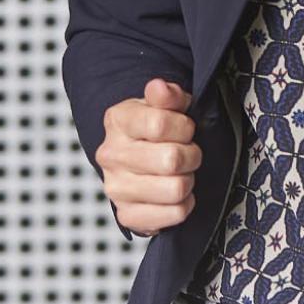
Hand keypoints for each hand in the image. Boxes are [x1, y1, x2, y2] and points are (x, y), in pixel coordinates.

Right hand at [97, 78, 201, 236]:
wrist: (136, 155)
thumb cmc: (157, 128)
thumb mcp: (166, 103)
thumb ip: (168, 94)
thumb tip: (159, 87)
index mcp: (118, 120)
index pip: (159, 124)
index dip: (184, 127)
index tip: (186, 128)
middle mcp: (111, 155)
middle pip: (171, 160)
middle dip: (191, 154)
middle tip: (188, 151)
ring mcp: (116, 188)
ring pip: (175, 189)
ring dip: (188, 179)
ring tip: (180, 172)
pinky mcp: (127, 215)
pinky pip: (174, 215)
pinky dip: (184, 204)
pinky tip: (175, 193)